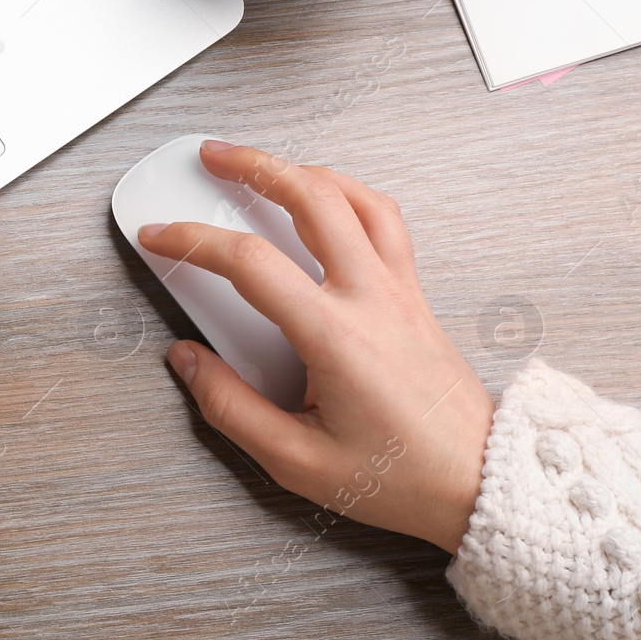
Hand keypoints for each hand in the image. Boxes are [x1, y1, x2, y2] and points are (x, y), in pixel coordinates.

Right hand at [138, 141, 493, 552]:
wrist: (481, 482)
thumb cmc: (402, 476)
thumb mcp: (297, 462)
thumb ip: (231, 408)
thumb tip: (188, 362)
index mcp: (336, 336)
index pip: (250, 264)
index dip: (193, 240)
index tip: (160, 235)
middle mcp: (371, 298)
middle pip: (311, 198)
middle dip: (254, 166)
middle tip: (214, 157)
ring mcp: (399, 289)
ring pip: (354, 197)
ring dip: (303, 170)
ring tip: (266, 166)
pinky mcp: (414, 293)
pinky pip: (382, 219)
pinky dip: (345, 194)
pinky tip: (324, 199)